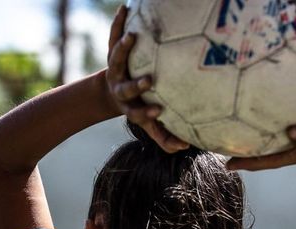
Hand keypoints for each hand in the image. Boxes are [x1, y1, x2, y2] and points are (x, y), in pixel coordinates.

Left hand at [106, 6, 188, 152]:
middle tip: (149, 81)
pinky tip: (124, 8)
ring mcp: (115, 69)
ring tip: (133, 36)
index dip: (146, 113)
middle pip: (127, 89)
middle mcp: (121, 89)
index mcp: (129, 106)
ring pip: (116, 59)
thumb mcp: (147, 123)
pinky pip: (112, 36)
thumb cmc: (138, 107)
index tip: (159, 111)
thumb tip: (185, 147)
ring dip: (123, 49)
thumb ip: (164, 137)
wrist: (110, 93)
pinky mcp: (112, 53)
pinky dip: (117, 22)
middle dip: (136, 86)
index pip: (137, 113)